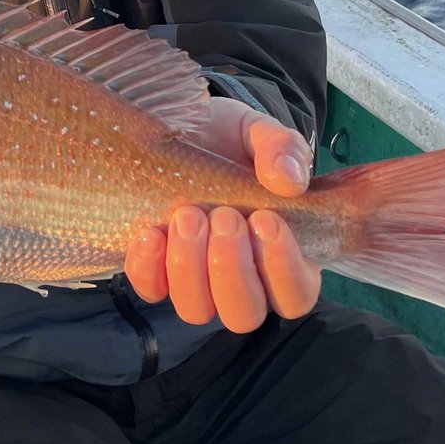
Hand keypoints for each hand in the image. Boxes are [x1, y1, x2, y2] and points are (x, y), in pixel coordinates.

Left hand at [123, 100, 320, 333]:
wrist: (180, 129)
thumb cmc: (230, 140)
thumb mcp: (258, 133)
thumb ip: (282, 148)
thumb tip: (288, 180)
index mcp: (281, 257)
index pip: (295, 295)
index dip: (284, 269)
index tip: (267, 220)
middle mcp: (240, 280)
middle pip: (244, 314)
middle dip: (232, 269)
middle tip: (225, 216)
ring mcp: (195, 280)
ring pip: (197, 310)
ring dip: (191, 267)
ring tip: (188, 215)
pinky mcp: (155, 270)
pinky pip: (150, 290)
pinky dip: (149, 267)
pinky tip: (151, 232)